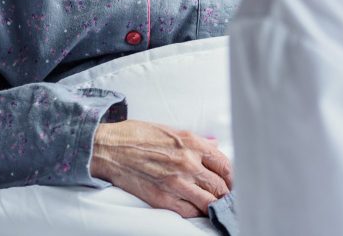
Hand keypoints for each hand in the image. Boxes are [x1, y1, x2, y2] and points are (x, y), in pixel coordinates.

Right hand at [90, 120, 231, 217]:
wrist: (109, 148)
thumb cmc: (137, 135)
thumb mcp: (171, 130)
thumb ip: (196, 141)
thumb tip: (214, 146)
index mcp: (191, 143)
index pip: (225, 164)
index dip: (234, 177)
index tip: (234, 183)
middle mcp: (187, 162)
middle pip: (220, 186)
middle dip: (227, 194)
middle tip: (228, 198)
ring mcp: (175, 182)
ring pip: (208, 202)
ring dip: (215, 206)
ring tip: (216, 207)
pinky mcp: (161, 198)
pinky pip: (188, 212)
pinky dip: (195, 213)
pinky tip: (196, 210)